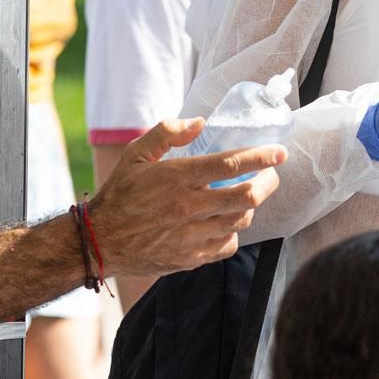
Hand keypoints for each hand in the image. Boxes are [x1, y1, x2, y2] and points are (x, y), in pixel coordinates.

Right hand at [86, 120, 284, 277]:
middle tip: (271, 174)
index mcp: (178, 178)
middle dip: (269, 183)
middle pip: (248, 196)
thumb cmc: (119, 194)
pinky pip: (227, 245)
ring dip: (250, 206)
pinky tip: (225, 221)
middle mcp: (189, 207)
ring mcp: (192, 235)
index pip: (231, 164)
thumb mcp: (135, 154)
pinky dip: (233, 232)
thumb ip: (167, 133)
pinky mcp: (192, 257)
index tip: (279, 152)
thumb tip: (201, 122)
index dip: (262, 157)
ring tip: (246, 195)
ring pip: (241, 220)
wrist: (98, 241)